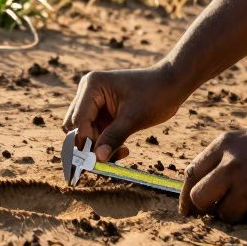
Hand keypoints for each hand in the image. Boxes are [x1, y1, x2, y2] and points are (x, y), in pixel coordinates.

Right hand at [62, 65, 186, 161]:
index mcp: (92, 86)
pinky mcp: (102, 113)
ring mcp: (94, 103)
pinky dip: (106, 145)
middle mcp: (88, 92)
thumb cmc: (155, 94)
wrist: (171, 85)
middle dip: (91, 145)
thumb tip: (98, 159)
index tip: (99, 159)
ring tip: (122, 153)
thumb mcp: (134, 118)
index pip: (78, 121)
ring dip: (99, 148)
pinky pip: (96, 135)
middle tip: (110, 157)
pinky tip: (124, 149)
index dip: (87, 141)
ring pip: (85, 134)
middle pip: (75, 128)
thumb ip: (114, 137)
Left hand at [179, 119, 246, 222]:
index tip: (188, 208)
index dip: (186, 195)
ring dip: (237, 214)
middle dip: (205, 209)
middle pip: (199, 198)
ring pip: (226, 214)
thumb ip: (228, 156)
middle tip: (215, 214)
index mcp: (225, 145)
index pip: (191, 174)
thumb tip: (208, 183)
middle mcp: (232, 164)